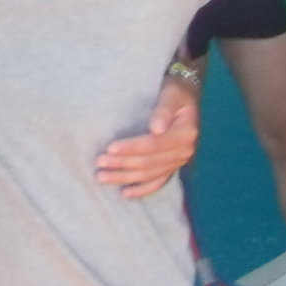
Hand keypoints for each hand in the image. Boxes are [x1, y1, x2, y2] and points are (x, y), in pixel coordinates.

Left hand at [95, 78, 199, 198]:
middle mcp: (184, 151)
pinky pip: (159, 182)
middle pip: (149, 162)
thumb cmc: (175, 92)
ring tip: (102, 177)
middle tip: (99, 163)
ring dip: (126, 177)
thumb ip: (164, 110)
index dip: (132, 148)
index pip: (154, 144)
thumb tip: (156, 128)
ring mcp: (179, 161)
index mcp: (185, 133)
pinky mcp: (173, 165)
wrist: (186, 96)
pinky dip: (143, 189)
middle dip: (123, 164)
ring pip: (150, 174)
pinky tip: (125, 194)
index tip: (110, 147)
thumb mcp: (171, 94)